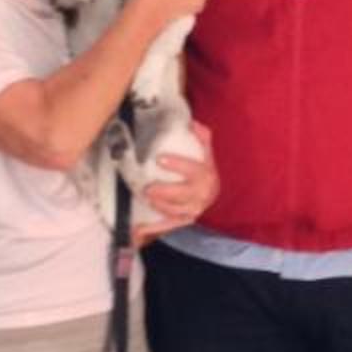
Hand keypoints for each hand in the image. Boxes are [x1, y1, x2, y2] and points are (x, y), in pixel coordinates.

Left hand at [133, 121, 216, 240]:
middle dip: (164, 192)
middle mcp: (201, 195)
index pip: (192, 170)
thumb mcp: (206, 152)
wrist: (213, 193)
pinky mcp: (184, 220)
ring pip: (175, 211)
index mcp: (205, 176)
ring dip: (159, 206)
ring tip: (145, 198)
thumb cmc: (204, 169)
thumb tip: (191, 122)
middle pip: (183, 194)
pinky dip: (154, 228)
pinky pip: (168, 225)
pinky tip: (138, 229)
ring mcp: (193, 210)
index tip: (160, 159)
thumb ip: (201, 137)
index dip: (177, 164)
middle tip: (148, 188)